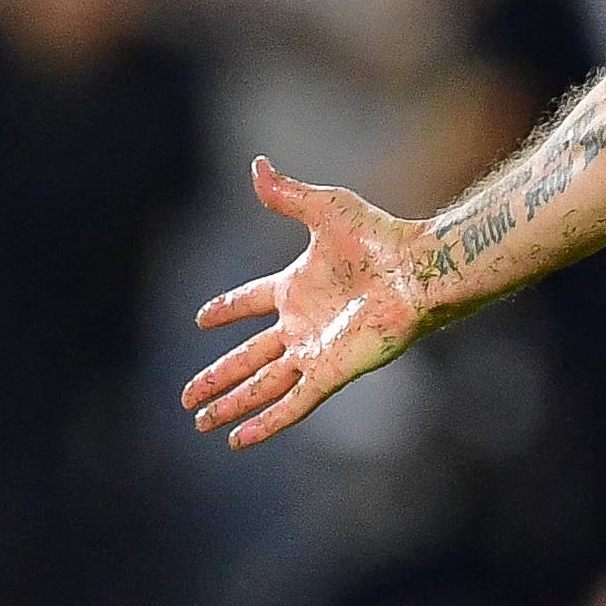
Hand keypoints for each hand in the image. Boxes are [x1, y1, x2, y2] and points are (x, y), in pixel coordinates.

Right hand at [183, 157, 426, 448]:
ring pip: (261, 385)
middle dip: (217, 377)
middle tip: (187, 397)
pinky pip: (290, 404)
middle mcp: (301, 324)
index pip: (250, 301)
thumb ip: (286, 195)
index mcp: (296, 286)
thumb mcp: (324, 209)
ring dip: (230, 404)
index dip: (227, 308)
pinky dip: (264, 422)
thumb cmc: (379, 237)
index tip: (201, 319)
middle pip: (248, 357)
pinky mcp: (329, 372)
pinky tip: (238, 440)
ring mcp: (313, 351)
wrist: (417, 271)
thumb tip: (256, 164)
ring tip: (199, 422)